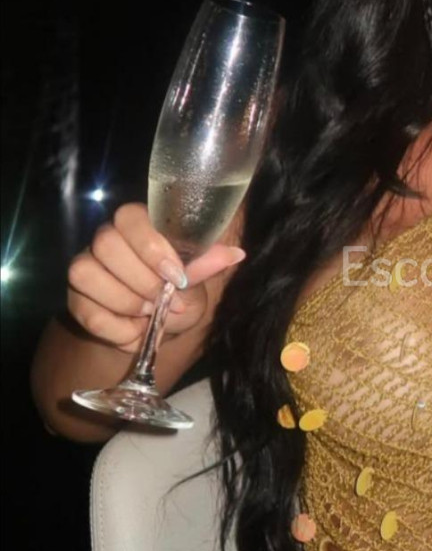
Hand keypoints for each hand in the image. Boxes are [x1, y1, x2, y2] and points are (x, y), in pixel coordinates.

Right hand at [67, 202, 245, 353]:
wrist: (159, 322)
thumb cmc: (179, 290)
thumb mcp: (195, 278)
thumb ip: (206, 264)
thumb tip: (235, 253)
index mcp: (138, 225)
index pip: (130, 217)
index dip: (151, 246)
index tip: (177, 276)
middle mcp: (106, 239)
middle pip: (106, 244)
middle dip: (142, 280)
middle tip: (168, 302)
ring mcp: (86, 267)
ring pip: (86, 273)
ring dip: (124, 301)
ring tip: (151, 315)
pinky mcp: (76, 299)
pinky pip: (85, 310)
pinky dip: (114, 329)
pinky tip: (135, 333)